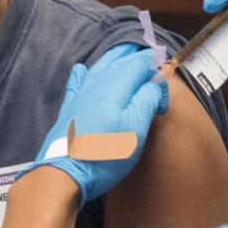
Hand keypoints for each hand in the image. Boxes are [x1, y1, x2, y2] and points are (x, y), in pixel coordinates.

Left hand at [25, 44, 169, 204]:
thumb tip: (153, 83)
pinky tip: (81, 69)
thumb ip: (148, 99)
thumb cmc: (105, 154)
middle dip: (135, 57)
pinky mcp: (69, 109)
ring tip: (123, 54)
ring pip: (99, 67)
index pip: (140, 65)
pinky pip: (77, 82)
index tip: (163, 95)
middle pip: (118, 61)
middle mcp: (97, 84)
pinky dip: (82, 73)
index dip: (156, 72)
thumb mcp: (136, 127)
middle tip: (148, 56)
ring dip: (113, 59)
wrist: (64, 173)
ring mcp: (80, 96)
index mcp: (116, 86)